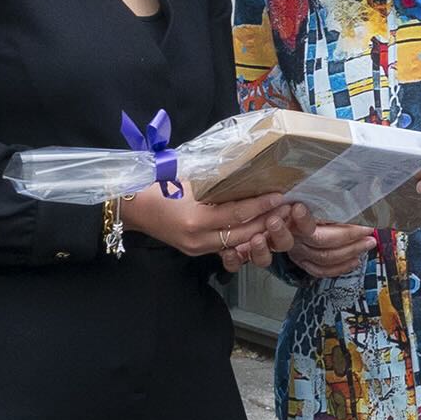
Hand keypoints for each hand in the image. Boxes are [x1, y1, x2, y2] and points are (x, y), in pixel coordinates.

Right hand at [120, 185, 290, 265]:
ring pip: (237, 243)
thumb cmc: (156, 186)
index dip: (261, 205)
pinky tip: (258, 228)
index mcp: (195, 218)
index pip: (237, 213)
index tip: (281, 195)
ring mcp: (197, 248)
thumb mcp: (186, 178)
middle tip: (289, 209)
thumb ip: (214, 179)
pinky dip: (244, 237)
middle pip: (242, 233)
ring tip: (279, 218)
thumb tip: (244, 168)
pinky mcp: (196, 251)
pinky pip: (226, 246)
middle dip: (268, 221)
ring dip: (260, 232)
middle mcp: (199, 238)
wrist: (131, 208)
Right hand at [267, 204, 380, 273]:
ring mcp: (297, 253)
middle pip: (321, 242)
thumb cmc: (295, 204)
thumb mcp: (303, 196)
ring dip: (351, 252)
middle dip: (349, 237)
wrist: (276, 222)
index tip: (327, 213)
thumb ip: (318, 197)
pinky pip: (321, 271)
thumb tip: (342, 193)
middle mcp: (293, 238)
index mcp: (290, 219)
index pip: (300, 222)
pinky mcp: (302, 263)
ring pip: (324, 259)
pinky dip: (340, 268)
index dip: (308, 219)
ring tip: (368, 243)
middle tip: (368, 231)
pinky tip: (355, 261)